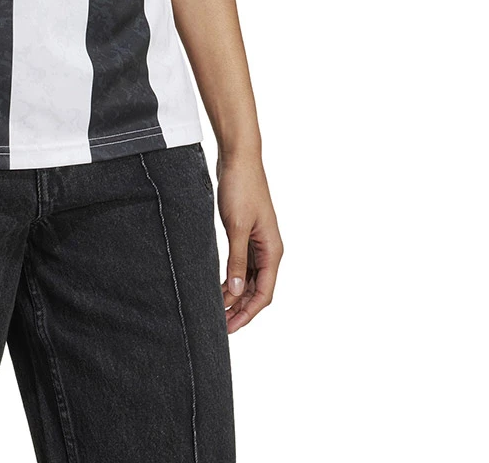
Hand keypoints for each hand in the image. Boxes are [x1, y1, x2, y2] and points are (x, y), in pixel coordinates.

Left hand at [214, 150, 281, 331]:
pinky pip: (242, 264)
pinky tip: (218, 286)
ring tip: (215, 309)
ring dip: (235, 295)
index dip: (247, 313)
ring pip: (249, 279)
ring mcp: (258, 242)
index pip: (264, 293)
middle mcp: (269, 249)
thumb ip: (237, 260)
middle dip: (240, 309)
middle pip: (258, 290)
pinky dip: (232, 277)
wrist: (238, 158)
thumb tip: (237, 292)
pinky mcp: (246, 234)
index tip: (230, 328)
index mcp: (273, 250)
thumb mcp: (236, 226)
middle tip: (219, 326)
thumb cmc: (241, 188)